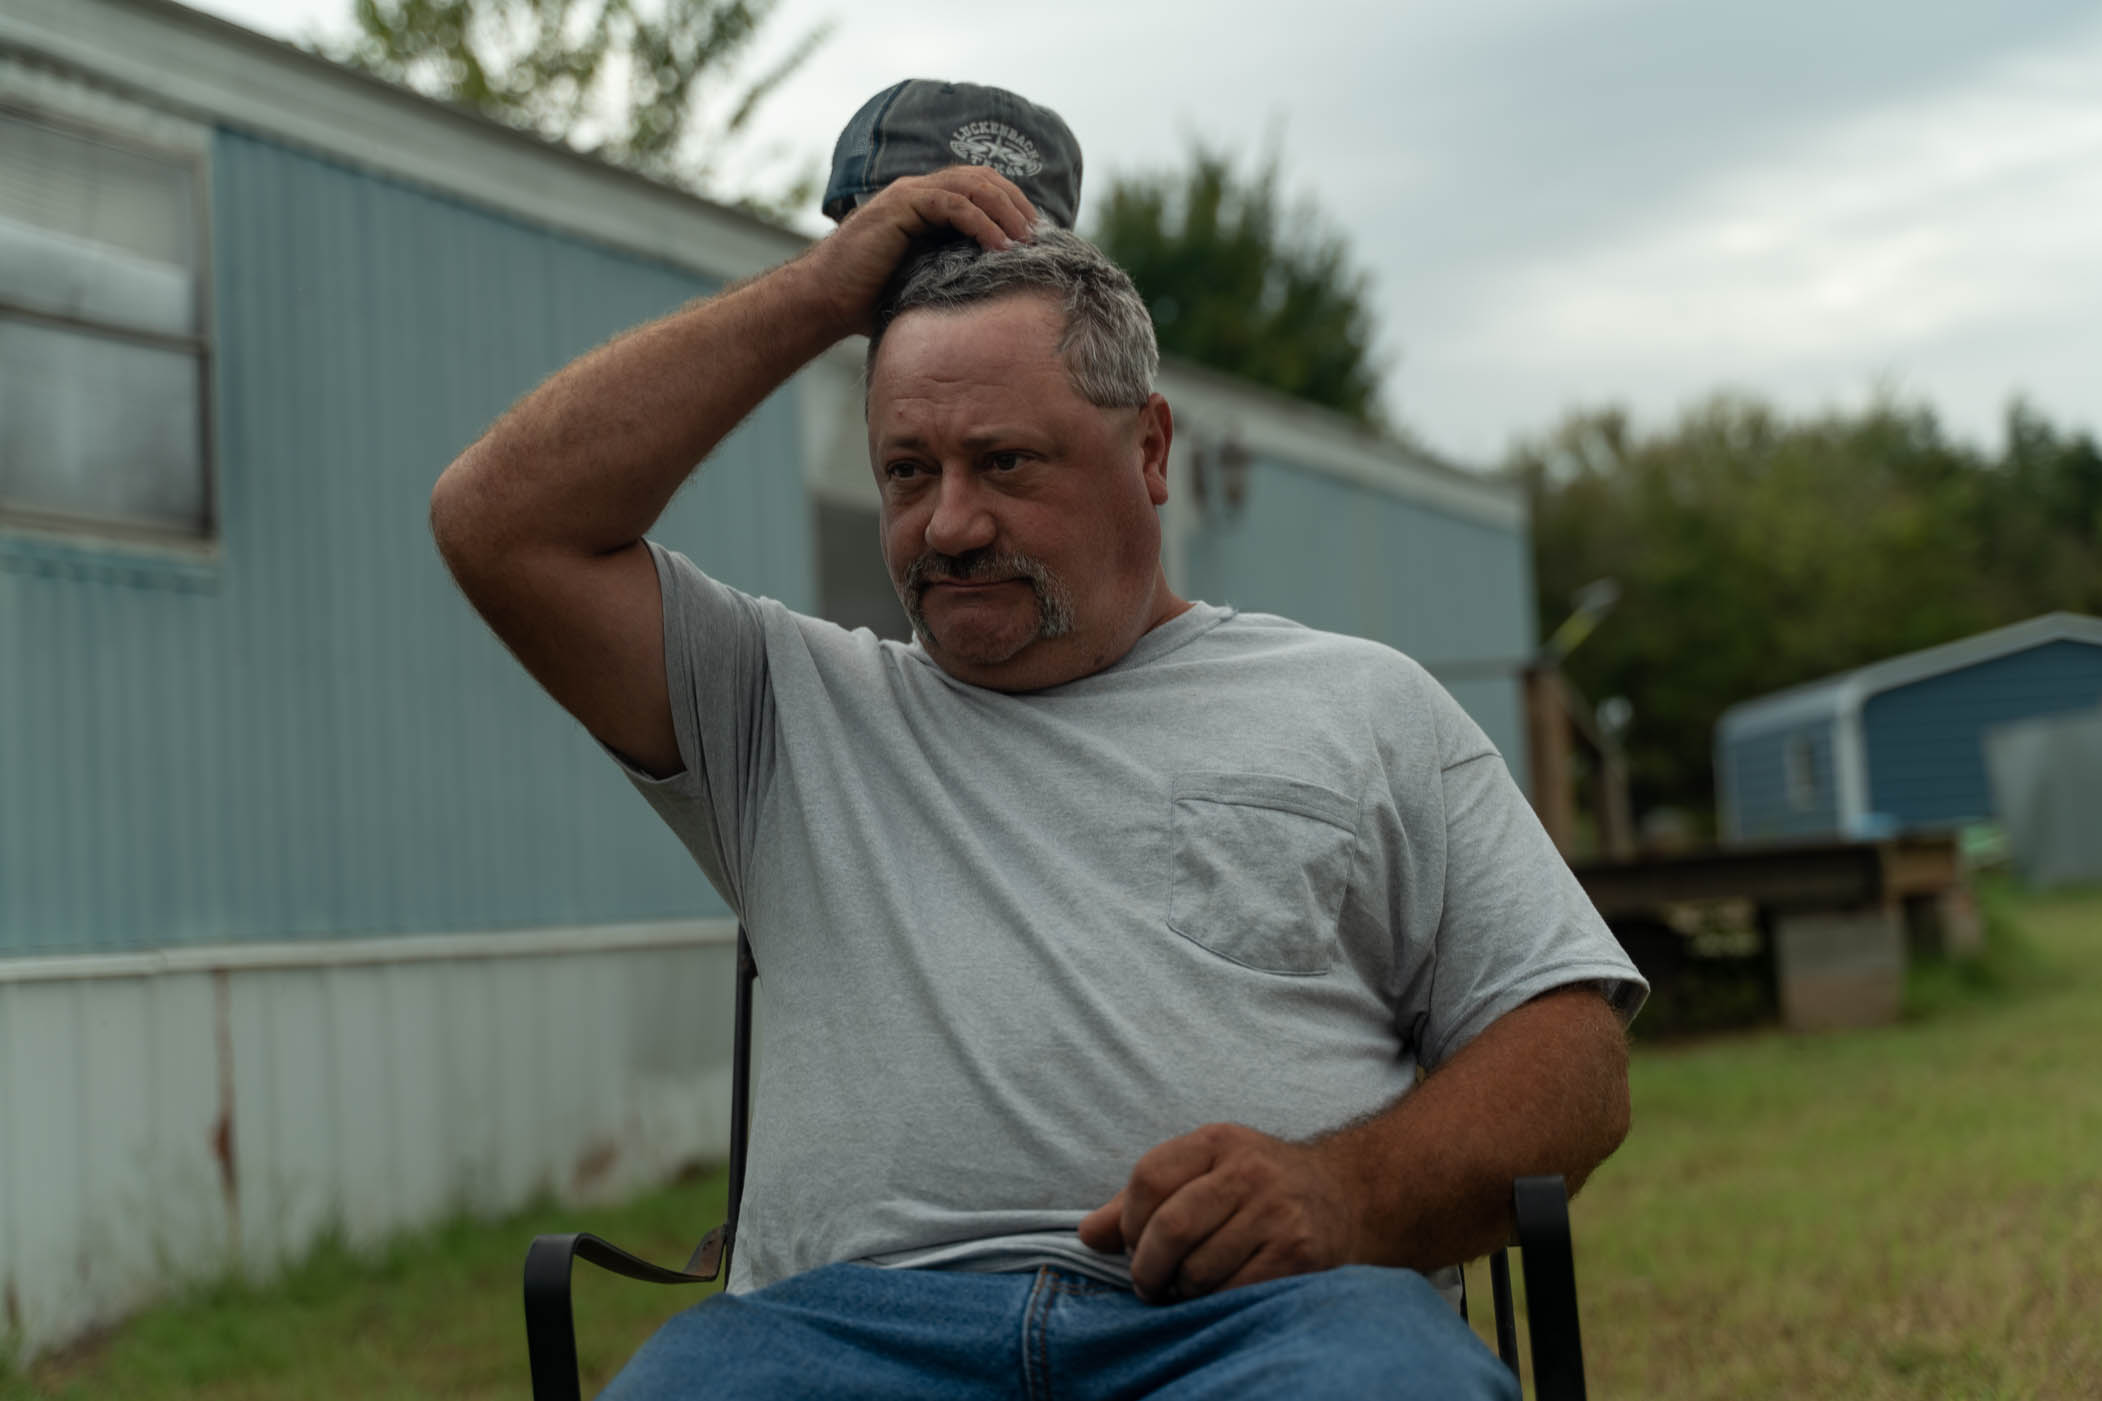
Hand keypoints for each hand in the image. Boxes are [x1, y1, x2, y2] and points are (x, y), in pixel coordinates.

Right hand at [802, 165, 1037, 337]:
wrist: (824, 301)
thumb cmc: (868, 301)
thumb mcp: (923, 283)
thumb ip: (952, 273)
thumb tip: (994, 294)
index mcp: (925, 204)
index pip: (980, 188)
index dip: (1012, 206)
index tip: (1036, 237)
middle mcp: (918, 191)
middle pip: (983, 178)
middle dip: (1017, 203)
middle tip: (1040, 235)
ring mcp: (909, 195)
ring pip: (974, 185)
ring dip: (1006, 211)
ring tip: (1027, 240)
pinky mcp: (901, 207)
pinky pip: (955, 204)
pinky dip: (983, 223)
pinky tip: (1000, 246)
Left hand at [1075, 1123, 1364, 1304]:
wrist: (1346, 1196)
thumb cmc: (1257, 1187)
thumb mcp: (1202, 1171)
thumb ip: (1143, 1199)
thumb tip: (1087, 1234)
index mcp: (1217, 1141)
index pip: (1148, 1178)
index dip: (1128, 1222)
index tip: (1132, 1244)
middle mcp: (1249, 1171)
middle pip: (1171, 1228)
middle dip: (1147, 1267)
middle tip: (1149, 1283)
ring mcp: (1278, 1212)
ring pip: (1199, 1269)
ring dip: (1183, 1290)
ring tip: (1189, 1286)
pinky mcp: (1298, 1253)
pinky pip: (1234, 1292)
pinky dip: (1215, 1303)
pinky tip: (1220, 1293)